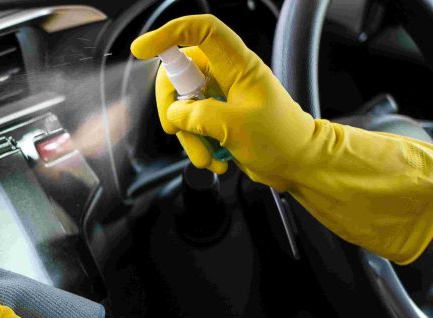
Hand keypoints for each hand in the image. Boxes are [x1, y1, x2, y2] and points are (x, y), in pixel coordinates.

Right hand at [131, 14, 315, 183]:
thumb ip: (198, 115)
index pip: (201, 31)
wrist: (297, 163)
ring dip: (187, 136)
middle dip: (171, 106)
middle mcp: (226, 75)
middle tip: (175, 130)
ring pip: (182, 105)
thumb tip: (175, 113)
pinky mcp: (216, 117)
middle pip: (179, 73)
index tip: (143, 49)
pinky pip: (190, 124)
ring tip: (206, 155)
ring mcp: (219, 96)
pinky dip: (195, 144)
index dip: (170, 33)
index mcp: (238, 65)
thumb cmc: (282, 140)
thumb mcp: (236, 127)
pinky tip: (213, 157)